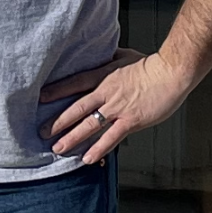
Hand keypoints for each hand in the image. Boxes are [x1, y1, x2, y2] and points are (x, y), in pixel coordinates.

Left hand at [40, 46, 189, 165]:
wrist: (171, 73)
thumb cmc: (151, 64)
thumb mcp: (124, 56)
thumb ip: (109, 58)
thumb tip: (101, 53)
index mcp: (104, 75)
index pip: (74, 83)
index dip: (56, 91)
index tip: (40, 98)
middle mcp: (107, 93)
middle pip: (77, 108)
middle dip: (58, 121)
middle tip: (42, 132)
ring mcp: (118, 108)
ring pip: (90, 125)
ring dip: (72, 138)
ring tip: (58, 149)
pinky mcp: (131, 121)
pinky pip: (111, 138)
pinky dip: (98, 149)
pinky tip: (86, 158)